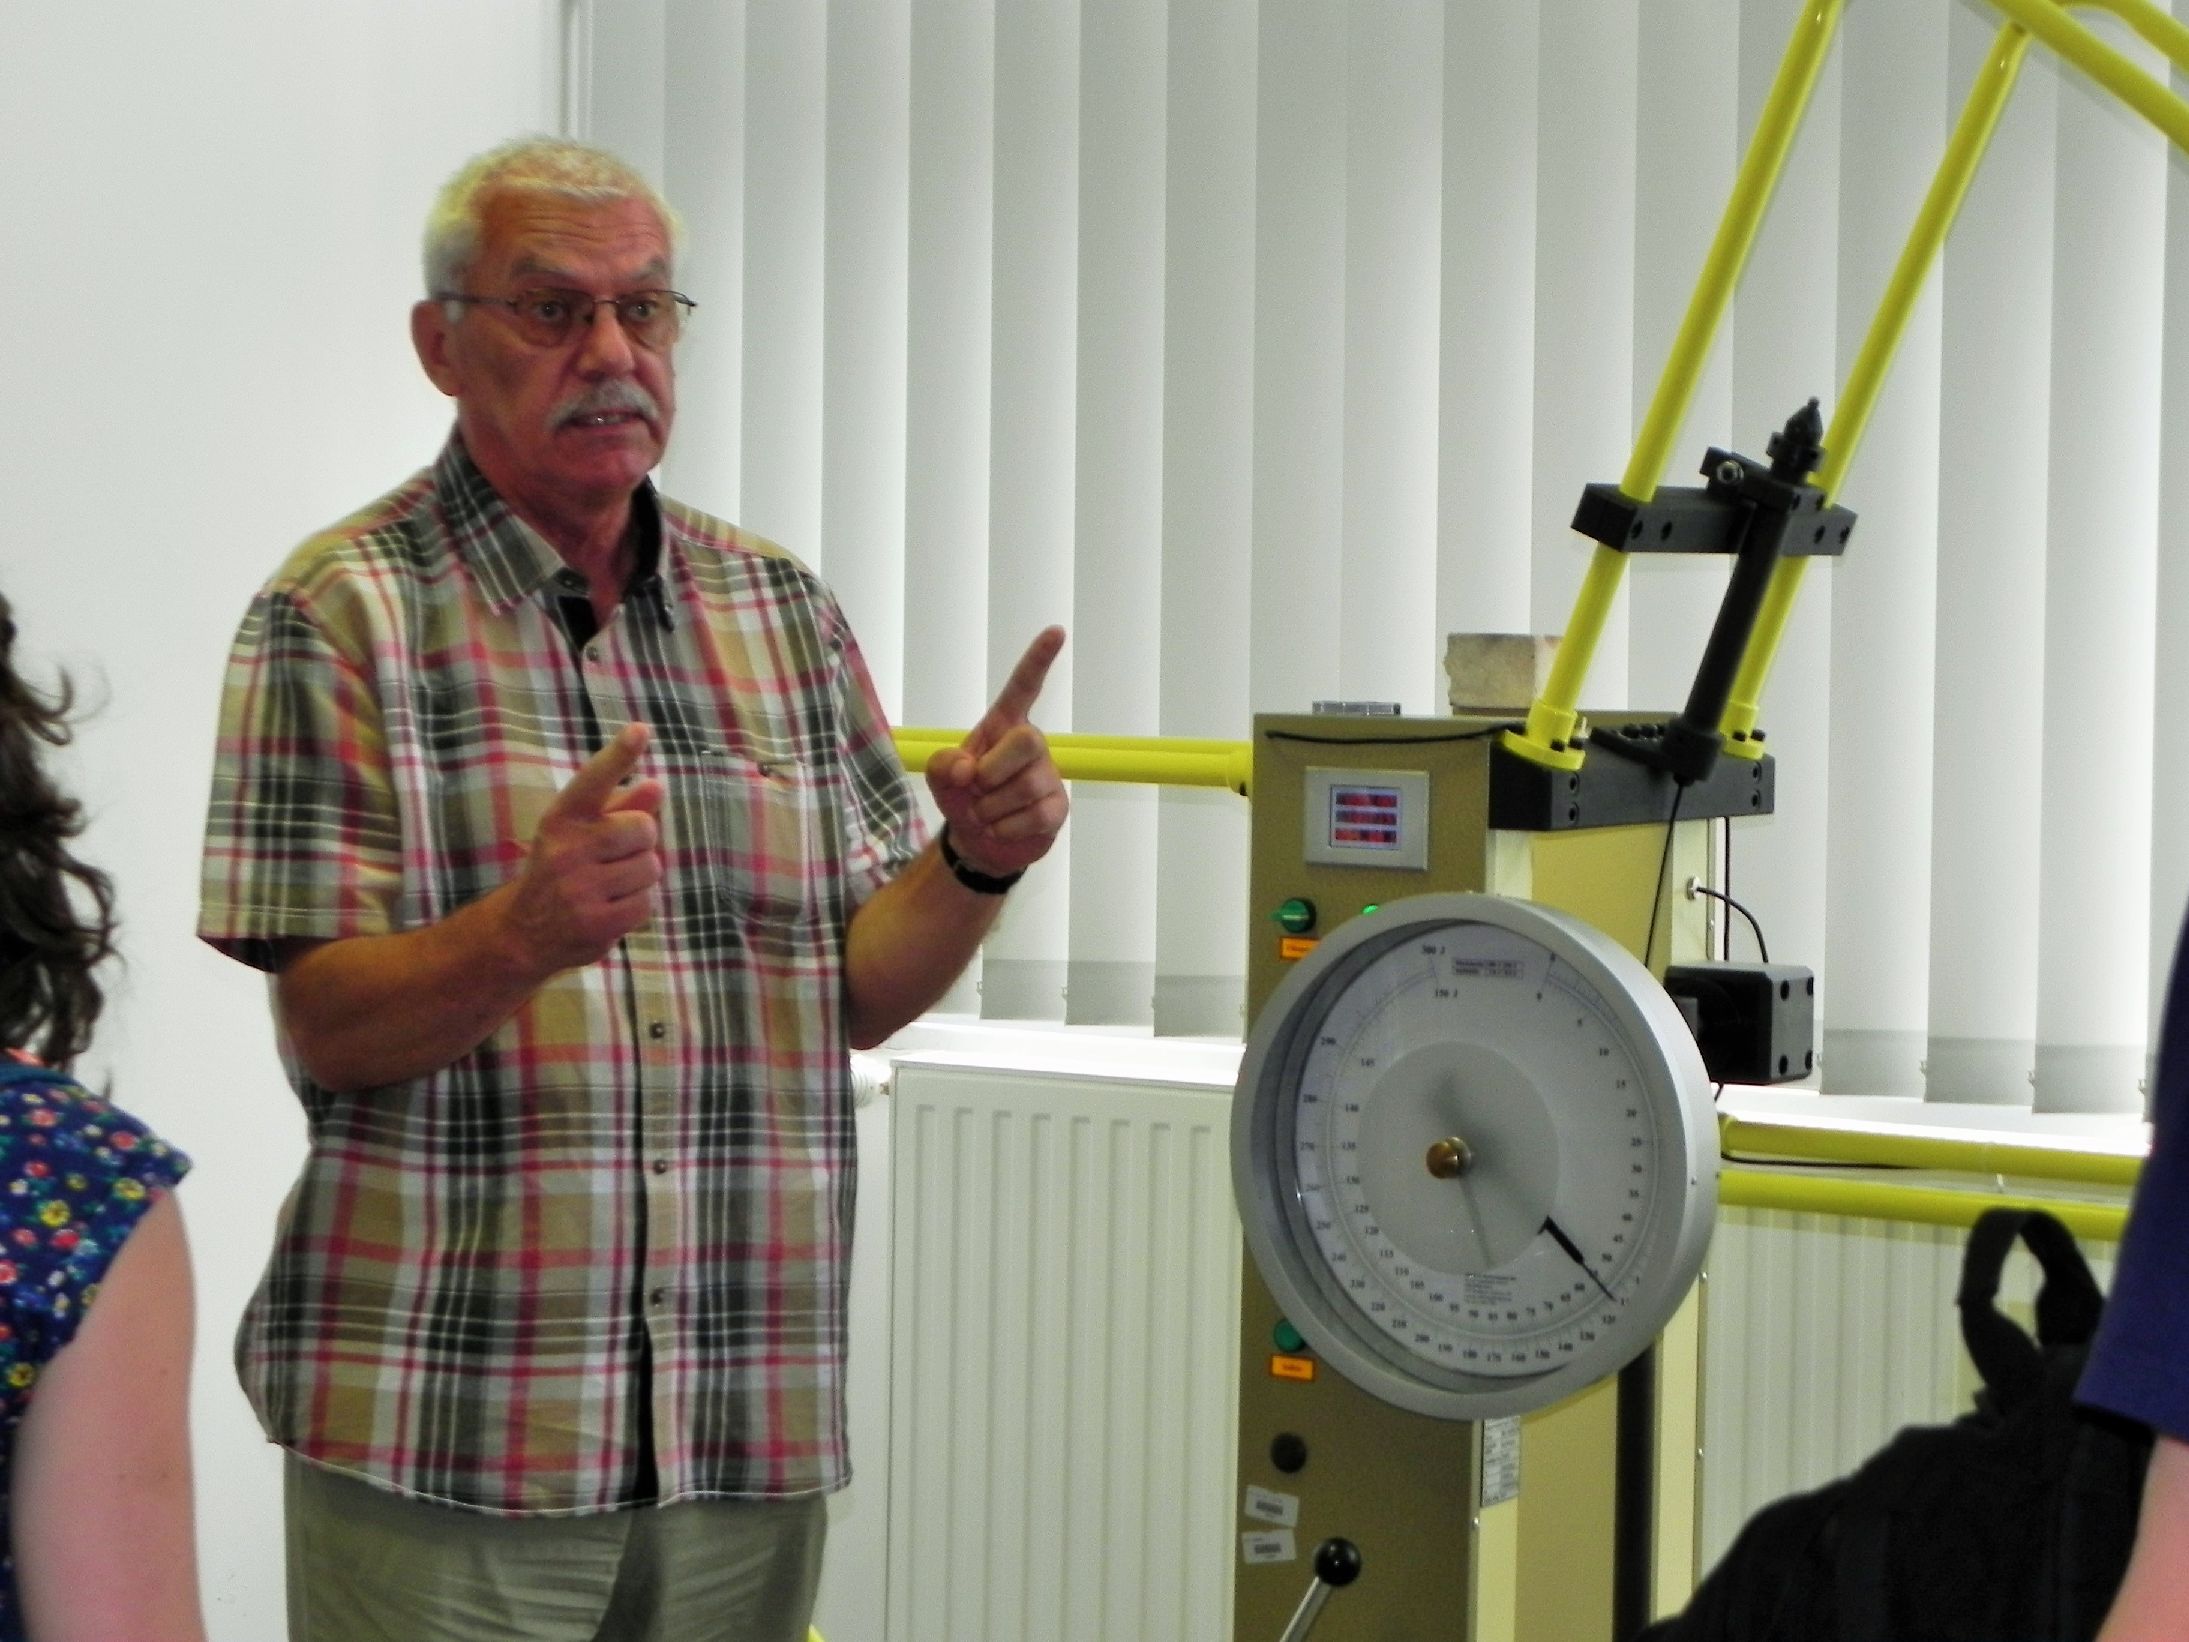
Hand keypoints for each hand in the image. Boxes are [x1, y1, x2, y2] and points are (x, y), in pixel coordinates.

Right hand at [502, 723, 664, 973]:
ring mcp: (580, 888)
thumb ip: (619, 809)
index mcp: (561, 819)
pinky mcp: (596, 923)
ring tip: (608, 886)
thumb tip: (657, 785)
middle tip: (613, 857)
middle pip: (643, 828)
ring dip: (640, 878)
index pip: (593, 780)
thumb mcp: (578, 835)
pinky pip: (647, 902)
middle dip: (641, 843)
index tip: (640, 729)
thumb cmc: (561, 873)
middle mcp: (566, 849)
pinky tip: (610, 909)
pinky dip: (638, 906)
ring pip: (650, 868)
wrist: (520, 935)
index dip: (618, 755)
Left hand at [925, 626, 1069, 878]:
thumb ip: (942, 763)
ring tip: (986, 813)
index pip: (1023, 687)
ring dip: (992, 808)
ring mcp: (1048, 775)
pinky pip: (1035, 815)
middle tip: (977, 787)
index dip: (1038, 660)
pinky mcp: (1057, 807)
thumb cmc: (962, 795)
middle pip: (1028, 740)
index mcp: (1003, 726)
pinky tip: (1000, 828)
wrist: (977, 842)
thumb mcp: (940, 776)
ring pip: (1027, 787)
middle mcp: (1031, 744)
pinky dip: (1006, 828)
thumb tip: (967, 767)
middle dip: (994, 770)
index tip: (1056, 631)